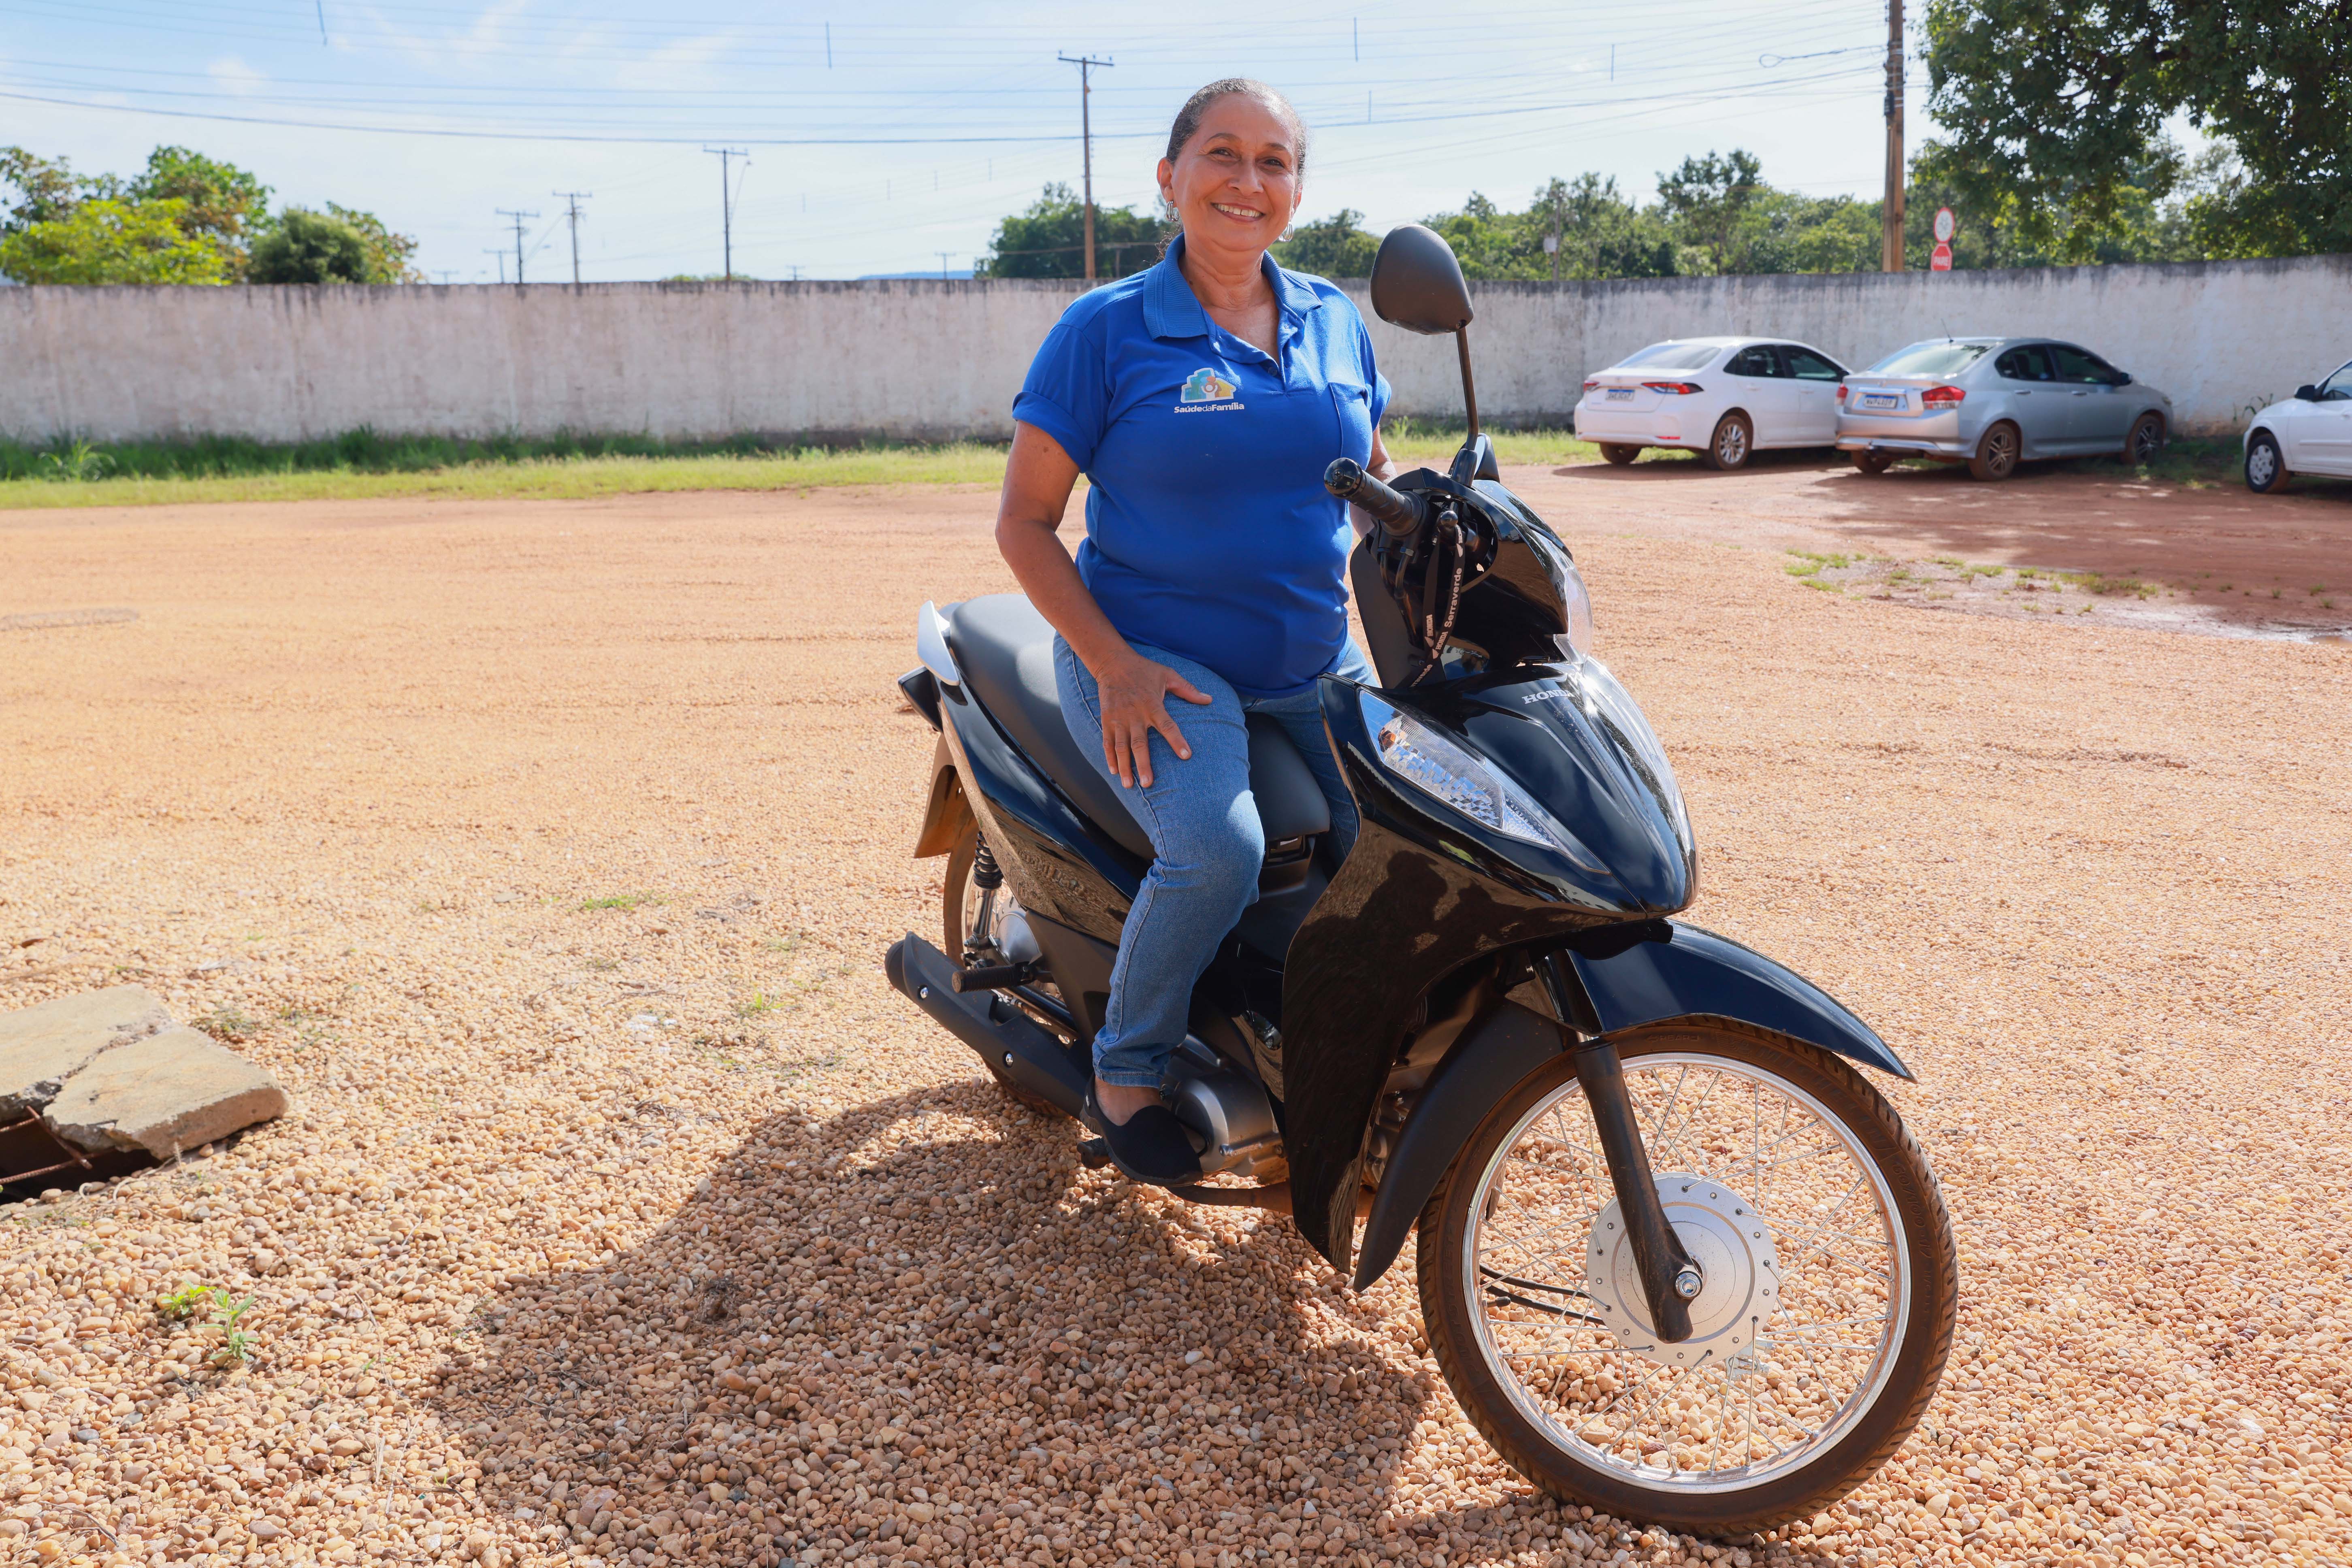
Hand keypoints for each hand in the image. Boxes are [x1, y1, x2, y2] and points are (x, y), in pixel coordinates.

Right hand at [1094, 651, 1210, 788]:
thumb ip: (1188, 690)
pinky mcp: (1107, 719)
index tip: (1186, 756)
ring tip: (1129, 785)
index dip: (1177, 741)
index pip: (1168, 726)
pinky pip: (1107, 741)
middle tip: (1148, 783)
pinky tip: (1114, 771)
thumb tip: (1210, 699)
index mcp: (1153, 704)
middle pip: (1140, 743)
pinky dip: (1110, 757)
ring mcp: (1119, 718)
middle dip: (1143, 764)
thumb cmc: (1144, 669)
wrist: (1113, 662)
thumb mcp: (1168, 675)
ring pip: (1122, 746)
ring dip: (1125, 766)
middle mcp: (1135, 714)